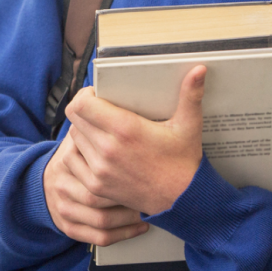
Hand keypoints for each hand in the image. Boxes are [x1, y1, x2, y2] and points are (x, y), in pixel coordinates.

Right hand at [43, 128, 149, 245]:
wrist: (48, 179)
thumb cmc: (76, 154)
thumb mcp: (84, 134)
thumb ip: (100, 119)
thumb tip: (121, 96)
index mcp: (70, 153)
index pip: (95, 154)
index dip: (124, 157)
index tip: (149, 162)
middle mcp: (62, 179)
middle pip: (101, 191)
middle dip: (132, 193)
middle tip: (156, 190)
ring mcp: (63, 203)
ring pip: (102, 216)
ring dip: (130, 216)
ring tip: (151, 208)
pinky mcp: (67, 224)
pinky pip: (100, 235)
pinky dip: (124, 233)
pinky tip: (141, 226)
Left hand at [64, 66, 206, 215]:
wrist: (184, 201)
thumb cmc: (184, 162)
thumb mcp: (189, 125)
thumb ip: (191, 95)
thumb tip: (199, 69)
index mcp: (125, 129)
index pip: (81, 104)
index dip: (84, 95)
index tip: (97, 94)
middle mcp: (107, 149)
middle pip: (74, 118)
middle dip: (84, 110)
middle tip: (98, 110)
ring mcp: (100, 170)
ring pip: (73, 138)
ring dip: (81, 131)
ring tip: (97, 129)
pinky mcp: (96, 186)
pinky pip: (72, 161)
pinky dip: (79, 153)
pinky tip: (93, 149)